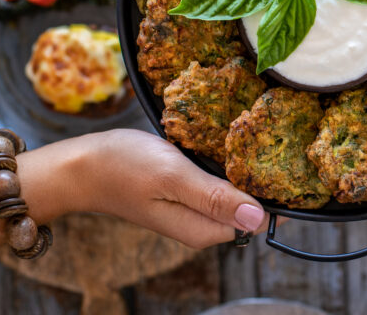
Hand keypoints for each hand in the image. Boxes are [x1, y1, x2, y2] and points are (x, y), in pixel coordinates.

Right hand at [65, 129, 266, 247]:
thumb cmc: (123, 167)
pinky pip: (219, 182)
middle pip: (251, 207)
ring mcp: (194, 208)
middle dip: (264, 179)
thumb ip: (215, 198)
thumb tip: (257, 219)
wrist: (81, 164)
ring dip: (246, 170)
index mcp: (203, 229)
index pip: (259, 220)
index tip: (285, 162)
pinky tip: (230, 143)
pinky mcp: (187, 192)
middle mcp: (203, 224)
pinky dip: (227, 164)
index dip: (276, 194)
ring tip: (256, 137)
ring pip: (236, 193)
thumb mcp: (173, 177)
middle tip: (273, 141)